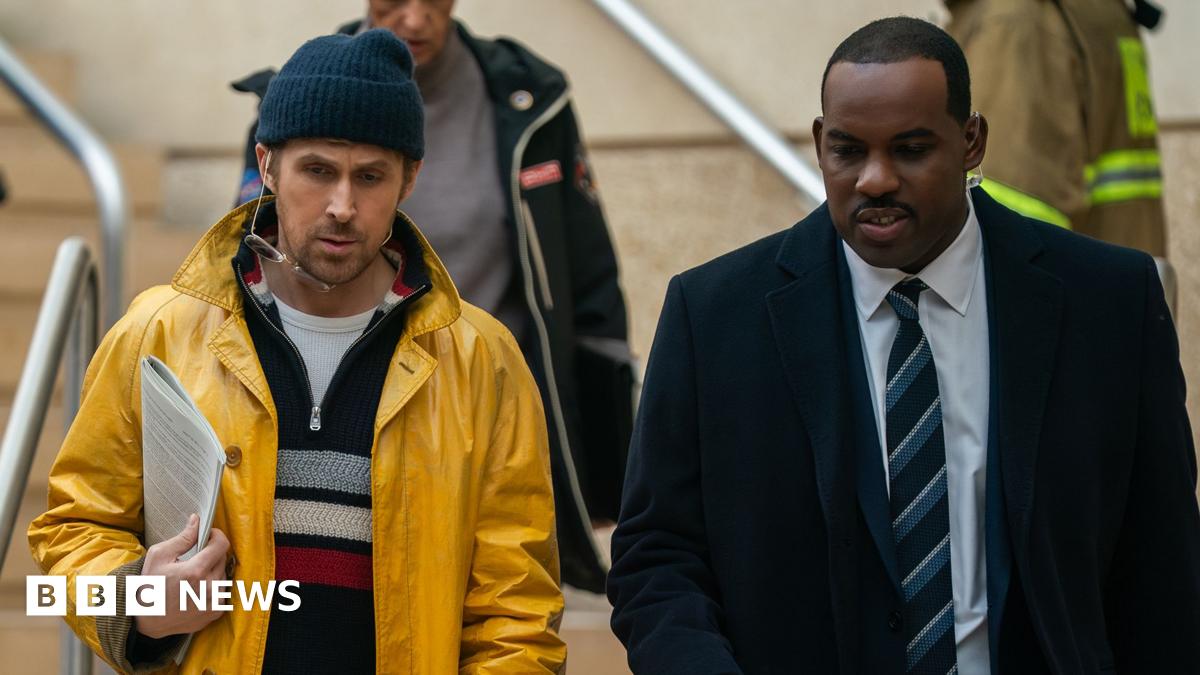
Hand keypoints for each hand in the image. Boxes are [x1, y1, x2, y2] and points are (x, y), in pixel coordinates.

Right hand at [134, 514, 228, 638]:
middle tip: (194, 559)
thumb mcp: (159, 556)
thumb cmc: (149, 586)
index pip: (222, 544)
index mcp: (195, 572)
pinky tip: (196, 590)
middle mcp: (209, 588)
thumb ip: (183, 537)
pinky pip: (222, 591)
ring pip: (223, 575)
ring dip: (212, 571)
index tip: (208, 536)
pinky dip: (213, 587)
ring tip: (193, 577)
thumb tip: (198, 520)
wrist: (145, 620)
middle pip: (222, 559)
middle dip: (211, 554)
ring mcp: (214, 603)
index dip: (216, 536)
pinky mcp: (215, 612)